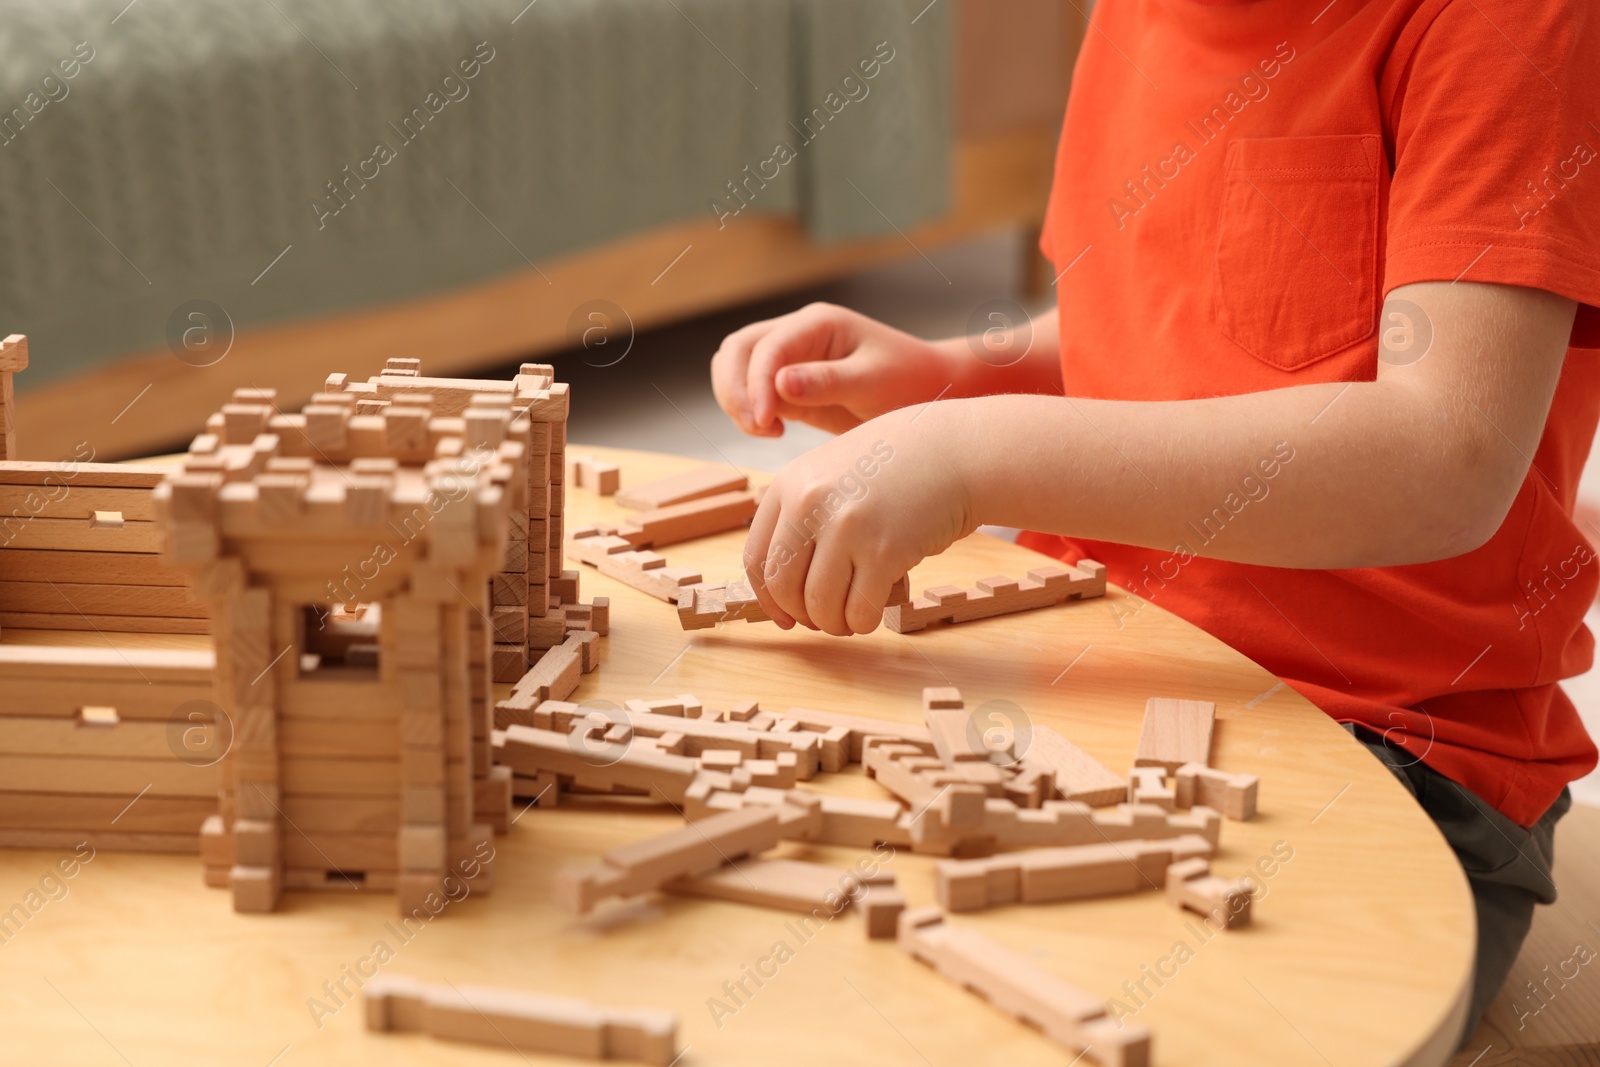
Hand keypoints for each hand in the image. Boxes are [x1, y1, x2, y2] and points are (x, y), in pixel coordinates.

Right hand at [711, 302, 956, 437]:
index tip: (764, 422)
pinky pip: (752, 392)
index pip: (767, 347)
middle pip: (738, 350)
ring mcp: (791, 358)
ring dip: (736, 400)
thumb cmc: (908, 381)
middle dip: (735, 389)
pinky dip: (750, 412)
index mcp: (818, 323)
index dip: (756, 384)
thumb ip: (828, 382)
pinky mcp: (790, 386)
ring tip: (765, 431)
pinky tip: (774, 432)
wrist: (927, 391)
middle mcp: (798, 333)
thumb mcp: (874, 383)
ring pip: (736, 368)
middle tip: (756, 427)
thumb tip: (780, 383)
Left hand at [742, 404, 976, 634]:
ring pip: (820, 606)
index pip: (757, 559)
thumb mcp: (831, 474)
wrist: (956, 451)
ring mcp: (846, 527)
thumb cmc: (897, 467)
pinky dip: (863, 623)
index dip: (768, 598)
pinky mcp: (885, 550)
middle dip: (803, 615)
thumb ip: (802, 517)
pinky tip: (876, 610)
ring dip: (835, 624)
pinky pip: (860, 612)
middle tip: (825, 618)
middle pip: (783, 587)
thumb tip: (781, 587)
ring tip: (852, 615)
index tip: (786, 615)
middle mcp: (810, 503)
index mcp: (789, 484)